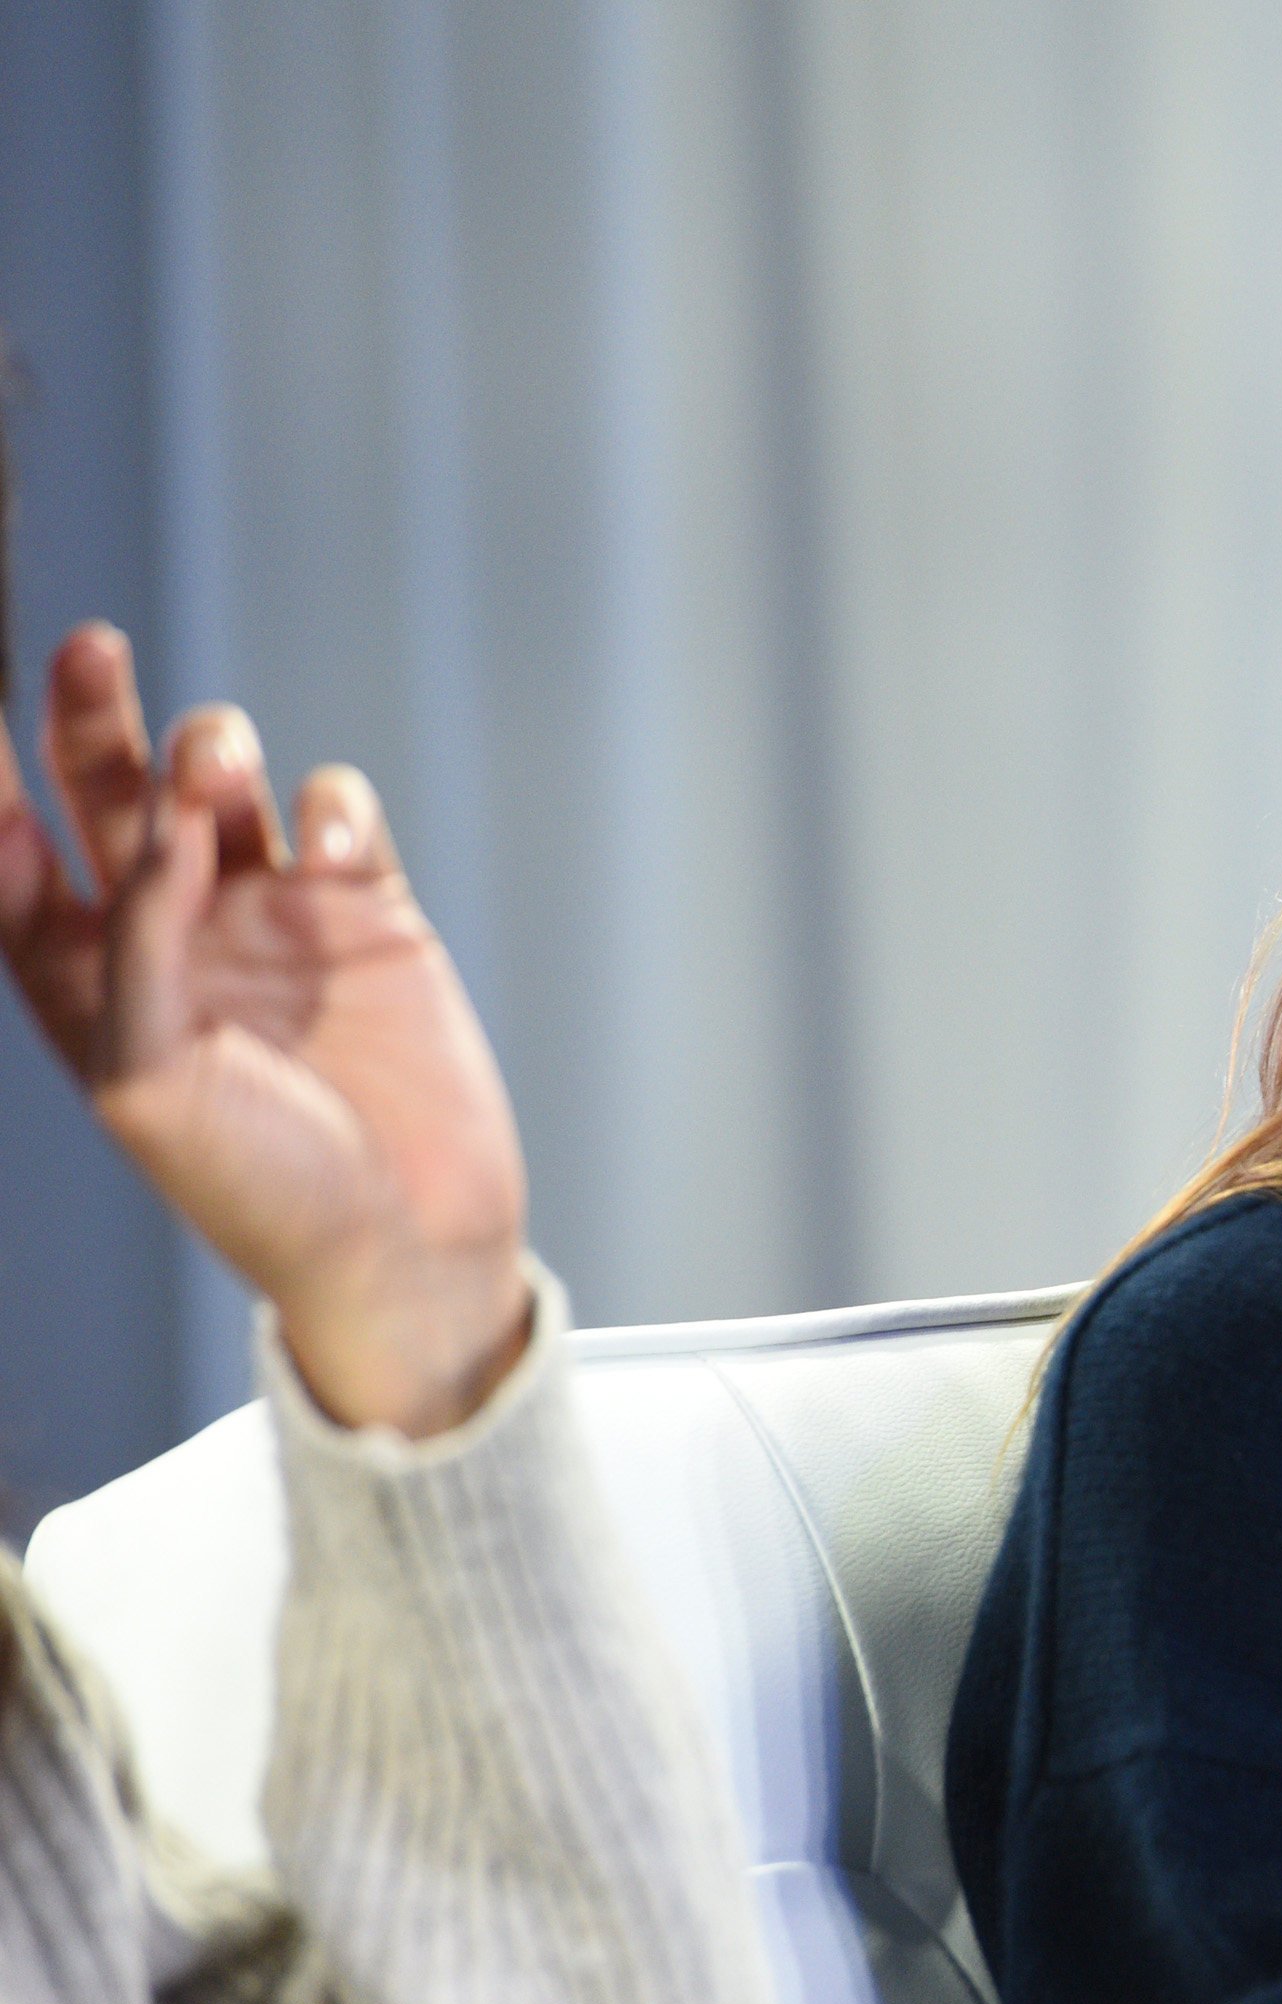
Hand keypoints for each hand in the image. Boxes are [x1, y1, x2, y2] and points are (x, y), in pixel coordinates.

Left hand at [0, 627, 530, 1436]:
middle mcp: (169, 932)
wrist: (409, 1244)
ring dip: (208, 754)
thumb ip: (135, 945)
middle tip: (89, 648)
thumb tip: (163, 826)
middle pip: (104, 790)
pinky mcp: (369, 913)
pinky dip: (331, 806)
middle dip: (89, 716)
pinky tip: (331, 843)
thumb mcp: (150, 1080)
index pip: (10, 855)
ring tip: (216, 763)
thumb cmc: (260, 1190)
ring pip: (218, 785)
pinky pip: (337, 817)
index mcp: (83, 981)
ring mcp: (272, 916)